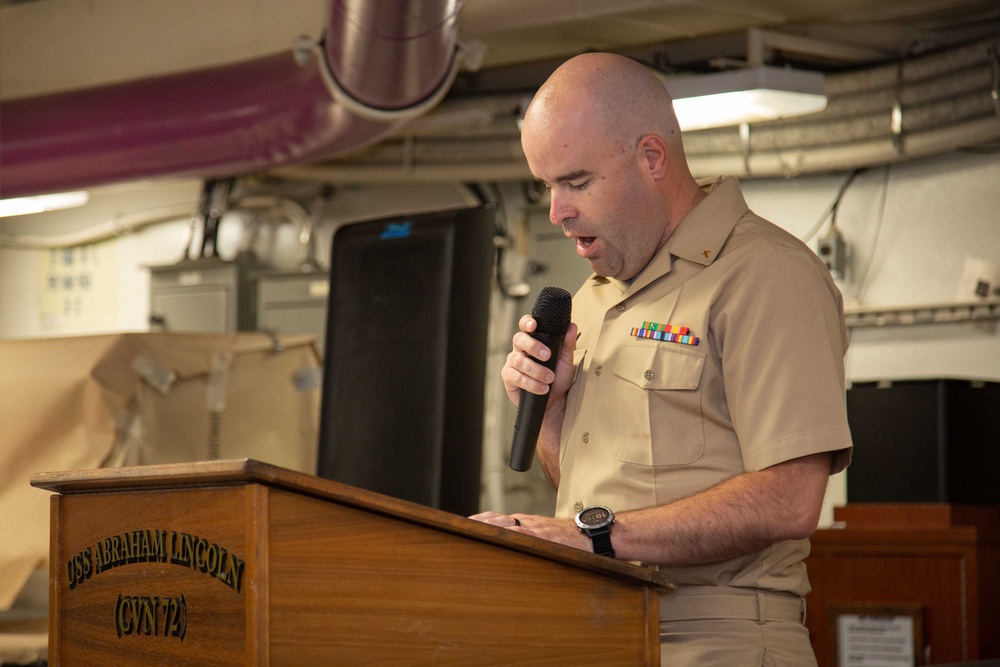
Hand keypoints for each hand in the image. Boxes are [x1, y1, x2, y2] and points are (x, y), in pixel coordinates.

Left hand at [469, 511, 590, 551]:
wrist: (588, 533)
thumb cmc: (566, 537)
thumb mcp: (542, 533)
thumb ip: (526, 536)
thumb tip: (509, 546)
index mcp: (524, 522)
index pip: (496, 518)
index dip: (479, 521)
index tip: (464, 525)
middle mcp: (525, 522)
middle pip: (495, 520)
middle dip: (477, 524)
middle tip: (459, 530)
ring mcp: (532, 528)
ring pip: (505, 525)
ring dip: (487, 528)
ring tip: (470, 532)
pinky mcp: (541, 536)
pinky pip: (521, 534)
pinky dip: (507, 535)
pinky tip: (495, 537)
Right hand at [500, 315, 577, 406]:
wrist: (554, 400)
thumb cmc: (558, 377)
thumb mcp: (566, 360)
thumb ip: (568, 343)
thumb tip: (572, 326)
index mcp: (532, 341)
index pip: (525, 326)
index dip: (526, 323)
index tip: (533, 325)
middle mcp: (520, 350)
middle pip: (519, 340)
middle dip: (533, 347)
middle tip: (547, 356)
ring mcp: (512, 363)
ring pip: (519, 361)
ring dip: (536, 370)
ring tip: (549, 379)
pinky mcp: (509, 378)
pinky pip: (516, 377)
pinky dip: (531, 383)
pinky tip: (542, 388)